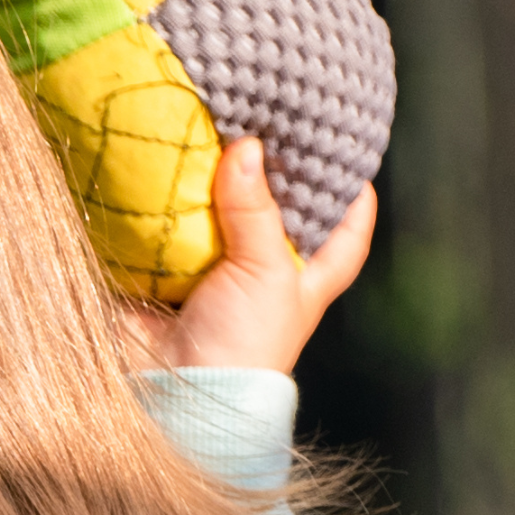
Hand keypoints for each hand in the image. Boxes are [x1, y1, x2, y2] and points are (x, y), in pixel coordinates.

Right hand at [131, 133, 375, 376]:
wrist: (173, 392)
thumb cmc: (243, 342)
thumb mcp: (267, 271)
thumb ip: (257, 209)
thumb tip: (247, 146)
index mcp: (304, 279)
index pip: (346, 237)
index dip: (354, 199)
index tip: (348, 154)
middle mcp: (260, 272)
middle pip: (276, 213)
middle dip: (271, 173)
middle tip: (268, 121)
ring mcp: (208, 272)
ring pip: (215, 214)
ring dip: (210, 179)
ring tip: (212, 128)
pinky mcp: (161, 273)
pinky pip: (163, 228)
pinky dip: (161, 202)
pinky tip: (162, 162)